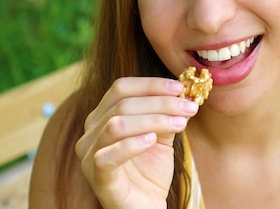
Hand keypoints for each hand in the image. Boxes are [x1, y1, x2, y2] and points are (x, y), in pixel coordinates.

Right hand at [75, 77, 198, 208]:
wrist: (147, 206)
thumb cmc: (151, 171)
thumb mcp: (161, 136)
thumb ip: (167, 115)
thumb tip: (185, 93)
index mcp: (103, 117)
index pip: (121, 88)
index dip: (151, 84)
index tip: (180, 87)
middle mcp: (90, 133)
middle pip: (122, 104)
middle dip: (161, 103)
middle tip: (189, 107)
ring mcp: (89, 156)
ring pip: (116, 125)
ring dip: (154, 120)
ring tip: (181, 124)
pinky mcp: (97, 178)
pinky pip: (107, 156)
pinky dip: (131, 144)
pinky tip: (152, 140)